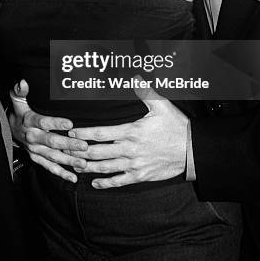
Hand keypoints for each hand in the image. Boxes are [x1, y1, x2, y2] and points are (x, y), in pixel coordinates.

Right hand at [9, 79, 88, 182]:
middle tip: (84, 146)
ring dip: (68, 161)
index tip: (70, 124)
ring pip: (53, 157)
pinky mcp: (37, 158)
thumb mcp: (17, 99)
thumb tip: (23, 82)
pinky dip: (61, 173)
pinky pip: (49, 167)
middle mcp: (32, 137)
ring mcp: (35, 150)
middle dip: (68, 144)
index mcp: (29, 121)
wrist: (8, 129)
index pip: (43, 122)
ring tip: (83, 163)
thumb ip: (21, 91)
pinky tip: (73, 177)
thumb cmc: (19, 111)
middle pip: (51, 141)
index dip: (56, 123)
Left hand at [68, 82, 188, 188]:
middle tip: (67, 150)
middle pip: (98, 152)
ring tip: (75, 165)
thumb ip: (146, 92)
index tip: (72, 132)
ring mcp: (135, 164)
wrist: (192, 150)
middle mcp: (130, 149)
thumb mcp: (162, 106)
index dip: (85, 133)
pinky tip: (95, 182)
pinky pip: (119, 181)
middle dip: (80, 151)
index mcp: (131, 131)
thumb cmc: (177, 126)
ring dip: (88, 167)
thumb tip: (136, 77)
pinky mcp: (141, 176)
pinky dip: (106, 183)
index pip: (101, 133)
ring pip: (106, 167)